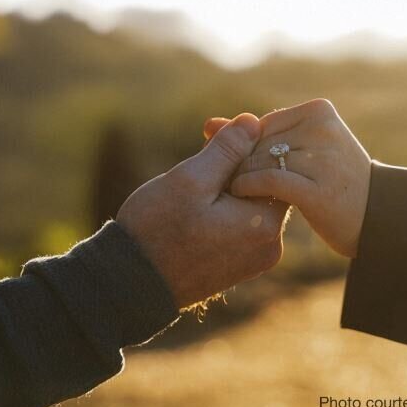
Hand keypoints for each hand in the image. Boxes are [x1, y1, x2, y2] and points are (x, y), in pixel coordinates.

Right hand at [117, 114, 289, 308]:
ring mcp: (256, 258)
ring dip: (230, 179)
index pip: (275, 167)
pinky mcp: (241, 265)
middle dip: (237, 158)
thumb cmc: (157, 231)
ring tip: (198, 166)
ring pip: (252, 201)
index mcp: (264, 224)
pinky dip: (226, 204)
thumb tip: (252, 121)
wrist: (132, 284)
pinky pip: (242, 222)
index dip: (246, 141)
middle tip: (206, 134)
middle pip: (265, 184)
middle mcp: (270, 245)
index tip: (213, 128)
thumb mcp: (190, 180)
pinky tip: (201, 194)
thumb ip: (226, 150)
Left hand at [205, 99, 370, 257]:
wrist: (374, 216)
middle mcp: (323, 129)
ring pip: (261, 161)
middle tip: (223, 181)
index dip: (241, 148)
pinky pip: (269, 181)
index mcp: (319, 111)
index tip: (230, 167)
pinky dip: (248, 186)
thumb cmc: (329, 181)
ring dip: (239, 176)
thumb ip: (255, 136)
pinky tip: (239, 194)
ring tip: (228, 190)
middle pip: (260, 142)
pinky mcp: (318, 189)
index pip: (261, 125)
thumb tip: (208, 124)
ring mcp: (323, 159)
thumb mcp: (299, 150)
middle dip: (239, 162)